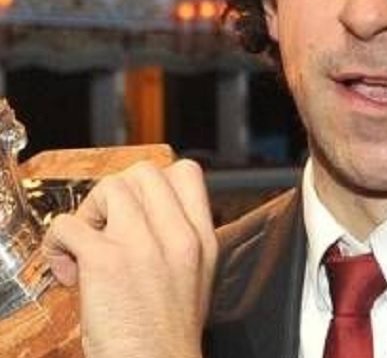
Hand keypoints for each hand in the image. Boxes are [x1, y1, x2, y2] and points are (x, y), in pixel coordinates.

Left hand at [42, 159, 217, 357]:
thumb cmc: (167, 340)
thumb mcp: (196, 280)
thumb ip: (179, 243)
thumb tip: (146, 220)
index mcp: (202, 240)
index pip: (186, 173)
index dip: (154, 183)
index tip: (137, 209)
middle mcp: (177, 236)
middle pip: (143, 173)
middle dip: (116, 193)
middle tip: (107, 227)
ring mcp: (142, 245)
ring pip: (109, 187)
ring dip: (88, 212)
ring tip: (86, 245)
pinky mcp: (104, 262)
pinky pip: (68, 224)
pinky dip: (57, 242)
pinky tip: (67, 268)